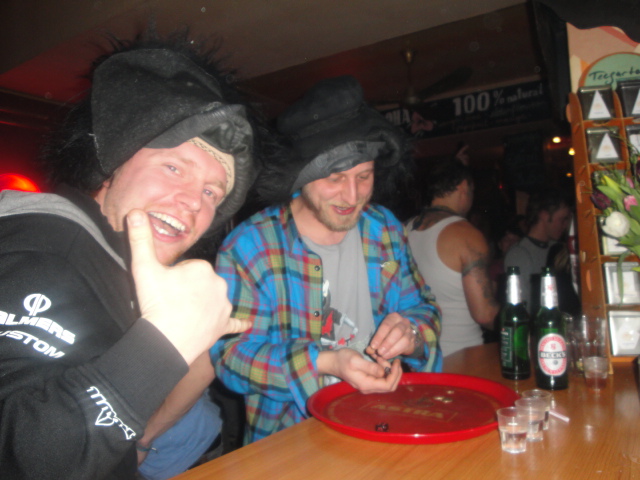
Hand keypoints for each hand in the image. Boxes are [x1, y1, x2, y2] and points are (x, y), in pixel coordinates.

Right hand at [127, 209, 250, 364]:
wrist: (167, 340)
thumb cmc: (157, 303)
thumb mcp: (144, 268)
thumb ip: (140, 239)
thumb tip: (136, 212)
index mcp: (202, 267)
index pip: (187, 267)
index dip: (173, 277)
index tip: (164, 287)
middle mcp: (219, 283)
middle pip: (199, 282)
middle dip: (187, 289)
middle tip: (170, 301)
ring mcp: (224, 305)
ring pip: (212, 299)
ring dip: (202, 304)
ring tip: (182, 314)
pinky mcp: (224, 324)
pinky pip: (234, 322)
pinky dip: (238, 324)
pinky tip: (246, 325)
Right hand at [317, 349, 401, 393]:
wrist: (333, 361)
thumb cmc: (343, 360)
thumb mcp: (356, 360)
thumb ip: (370, 367)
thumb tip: (383, 372)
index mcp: (366, 384)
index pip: (388, 385)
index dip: (395, 375)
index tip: (396, 362)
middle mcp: (369, 388)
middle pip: (390, 385)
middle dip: (394, 372)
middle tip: (389, 359)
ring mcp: (369, 385)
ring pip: (386, 381)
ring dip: (387, 368)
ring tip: (379, 357)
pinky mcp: (368, 380)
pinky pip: (381, 377)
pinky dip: (383, 367)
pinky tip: (377, 359)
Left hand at [368, 313, 415, 358]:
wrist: (401, 335)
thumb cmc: (387, 332)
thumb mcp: (380, 333)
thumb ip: (375, 341)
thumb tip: (369, 350)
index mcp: (393, 317)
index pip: (386, 325)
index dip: (379, 336)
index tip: (373, 346)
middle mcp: (403, 322)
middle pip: (397, 332)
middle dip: (387, 343)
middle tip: (379, 352)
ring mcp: (410, 331)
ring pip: (404, 340)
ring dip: (392, 349)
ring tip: (383, 356)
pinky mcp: (413, 340)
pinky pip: (406, 347)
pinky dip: (396, 352)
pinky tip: (389, 356)